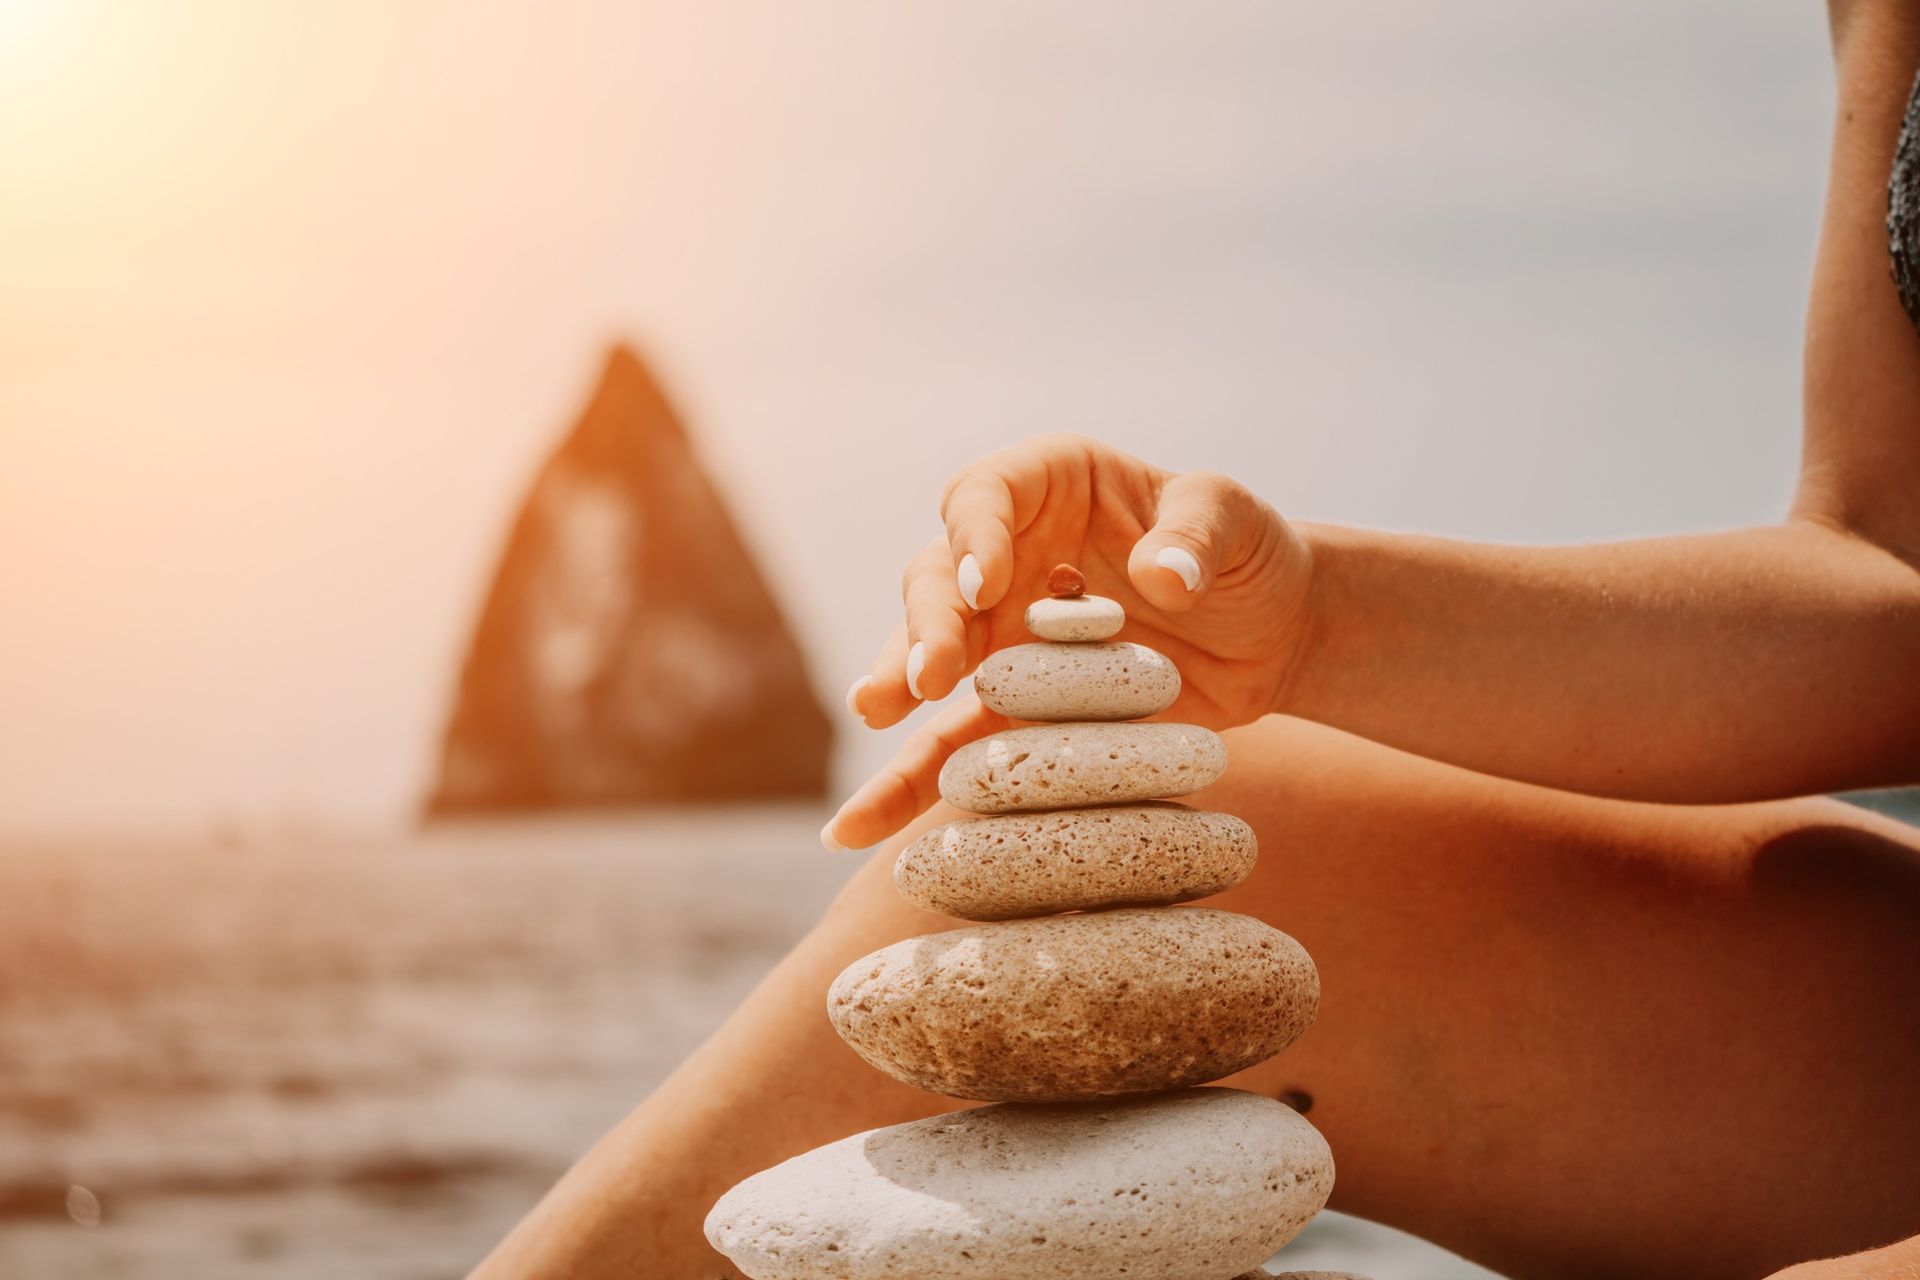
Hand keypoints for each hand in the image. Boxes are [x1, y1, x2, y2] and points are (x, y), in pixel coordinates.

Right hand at [825, 434, 1312, 850]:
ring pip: (929, 658)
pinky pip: (953, 743)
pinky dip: (910, 782)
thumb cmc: (1248, 554)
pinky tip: (859, 824)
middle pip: (939, 579)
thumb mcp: (1235, 522)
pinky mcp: (1016, 708)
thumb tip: (1162, 579)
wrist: (1270, 632)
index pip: (987, 494)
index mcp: (1051, 484)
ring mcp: (1003, 634)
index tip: (987, 587)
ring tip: (877, 714)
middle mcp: (1009, 554)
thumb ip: (1195, 539)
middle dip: (926, 625)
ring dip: (899, 687)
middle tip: (926, 677)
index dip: (976, 537)